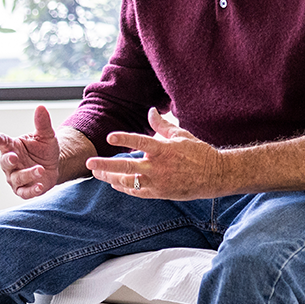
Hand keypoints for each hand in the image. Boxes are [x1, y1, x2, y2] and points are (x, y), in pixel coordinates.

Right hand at [0, 105, 60, 198]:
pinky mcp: (24, 189)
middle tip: (14, 157)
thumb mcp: (46, 135)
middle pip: (5, 162)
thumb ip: (42, 123)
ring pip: (17, 178)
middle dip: (8, 160)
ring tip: (40, 169)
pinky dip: (32, 190)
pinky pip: (25, 192)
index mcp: (12, 146)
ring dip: (27, 174)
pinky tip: (40, 186)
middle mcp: (11, 162)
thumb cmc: (44, 149)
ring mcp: (15, 177)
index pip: (2, 142)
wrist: (54, 166)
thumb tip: (41, 107)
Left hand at [87, 108, 226, 199]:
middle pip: (127, 167)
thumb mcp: (180, 135)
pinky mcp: (160, 193)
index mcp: (164, 149)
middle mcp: (158, 167)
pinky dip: (125, 187)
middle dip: (105, 166)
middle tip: (89, 163)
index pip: (141, 142)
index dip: (124, 138)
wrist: (215, 175)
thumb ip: (161, 125)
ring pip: (128, 182)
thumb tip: (150, 111)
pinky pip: (137, 192)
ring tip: (97, 174)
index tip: (109, 137)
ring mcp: (158, 182)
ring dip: (111, 178)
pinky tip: (115, 184)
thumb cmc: (198, 152)